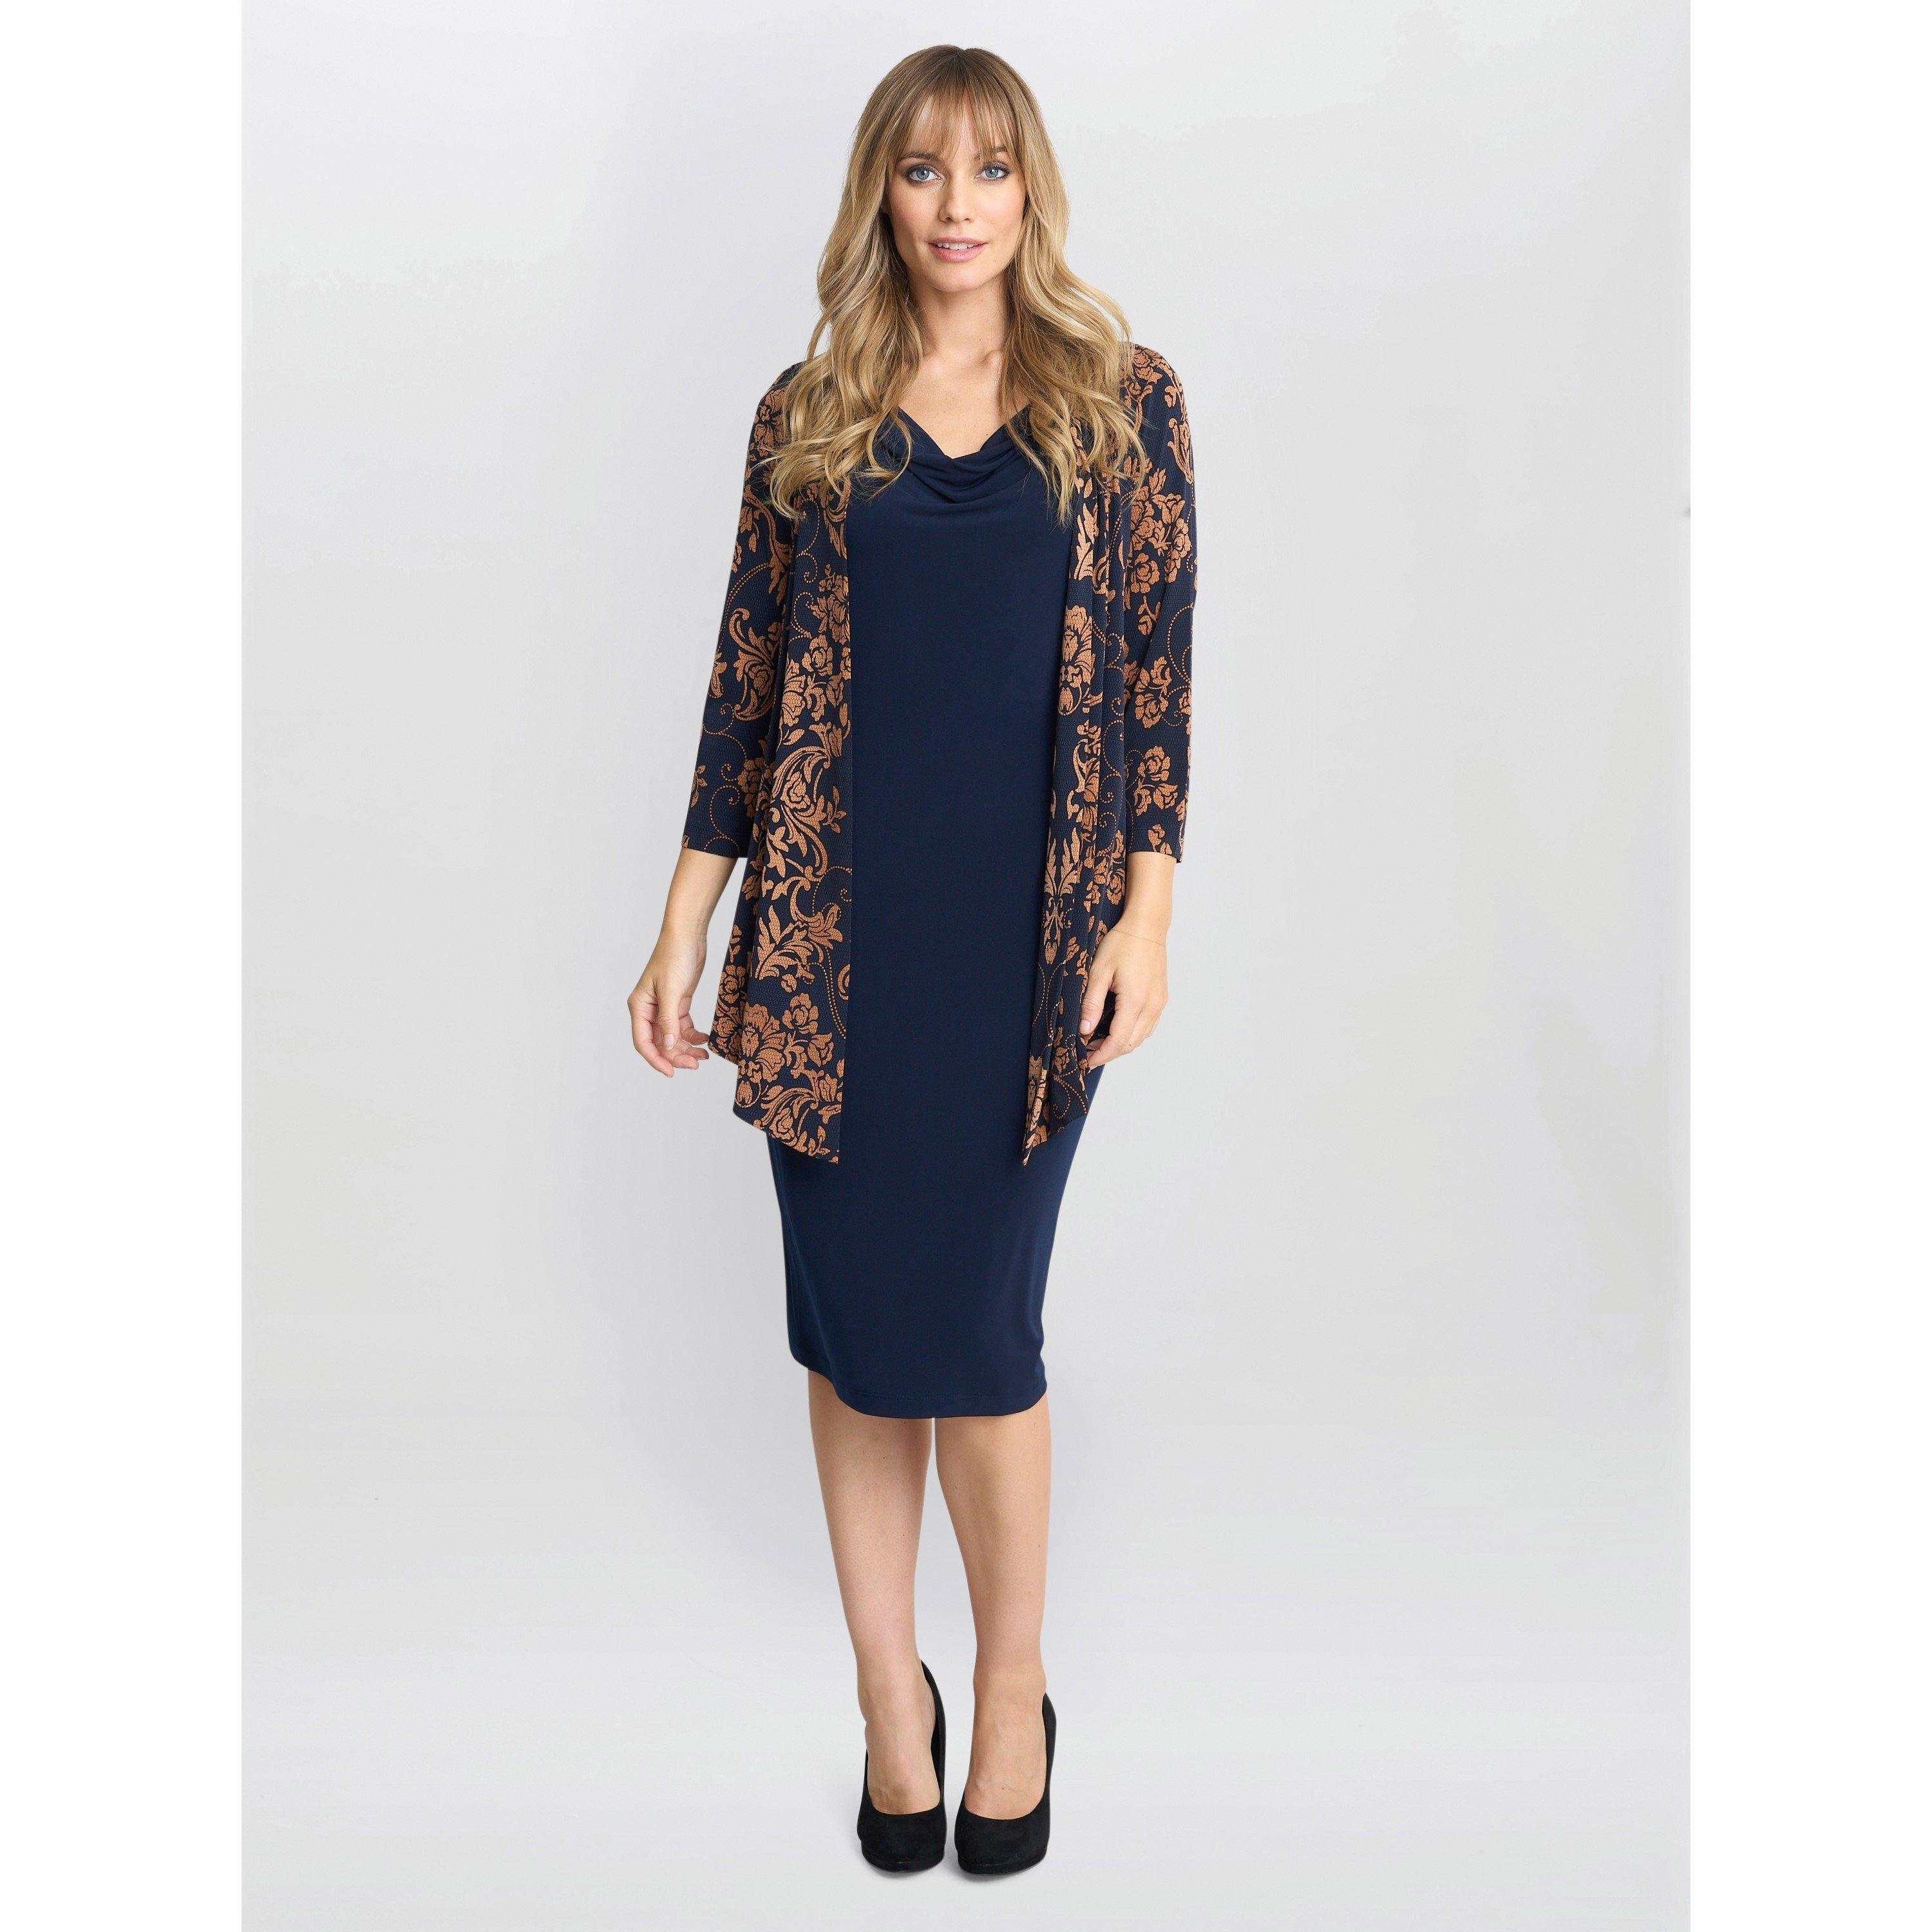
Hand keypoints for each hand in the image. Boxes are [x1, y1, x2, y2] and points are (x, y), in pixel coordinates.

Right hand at [628, 927, 711, 1075]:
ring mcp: (664, 1007)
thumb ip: (668, 1019)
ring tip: (703, 1057)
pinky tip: (705, 1040)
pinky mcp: (679, 1003)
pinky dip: (693, 1036)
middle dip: (676, 1056)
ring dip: (686, 1049)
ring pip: (672, 1037)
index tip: (671, 1073)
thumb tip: (667, 1045)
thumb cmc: (674, 956)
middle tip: (695, 1065)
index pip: (643, 1042)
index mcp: (639, 1007)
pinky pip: (683, 1027)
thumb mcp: (672, 990)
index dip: (656, 1060)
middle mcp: (649, 1010)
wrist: (688, 935)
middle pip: (659, 1043)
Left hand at [1079, 923, 1168, 1066]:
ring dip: (1121, 1045)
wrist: (1146, 927)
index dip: (1102, 1055)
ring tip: (1099, 1043)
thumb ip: (1091, 1003)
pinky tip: (1118, 1029)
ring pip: (1141, 1037)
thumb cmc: (1121, 944)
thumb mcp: (1099, 971)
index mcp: (1135, 1001)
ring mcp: (1159, 1003)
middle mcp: (1152, 1006)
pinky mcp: (1161, 998)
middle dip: (1109, 1053)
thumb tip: (1084, 1030)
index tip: (1086, 1061)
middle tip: (1088, 1053)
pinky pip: (1149, 1026)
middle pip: (1131, 1043)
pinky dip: (1133, 1034)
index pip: (1118, 1040)